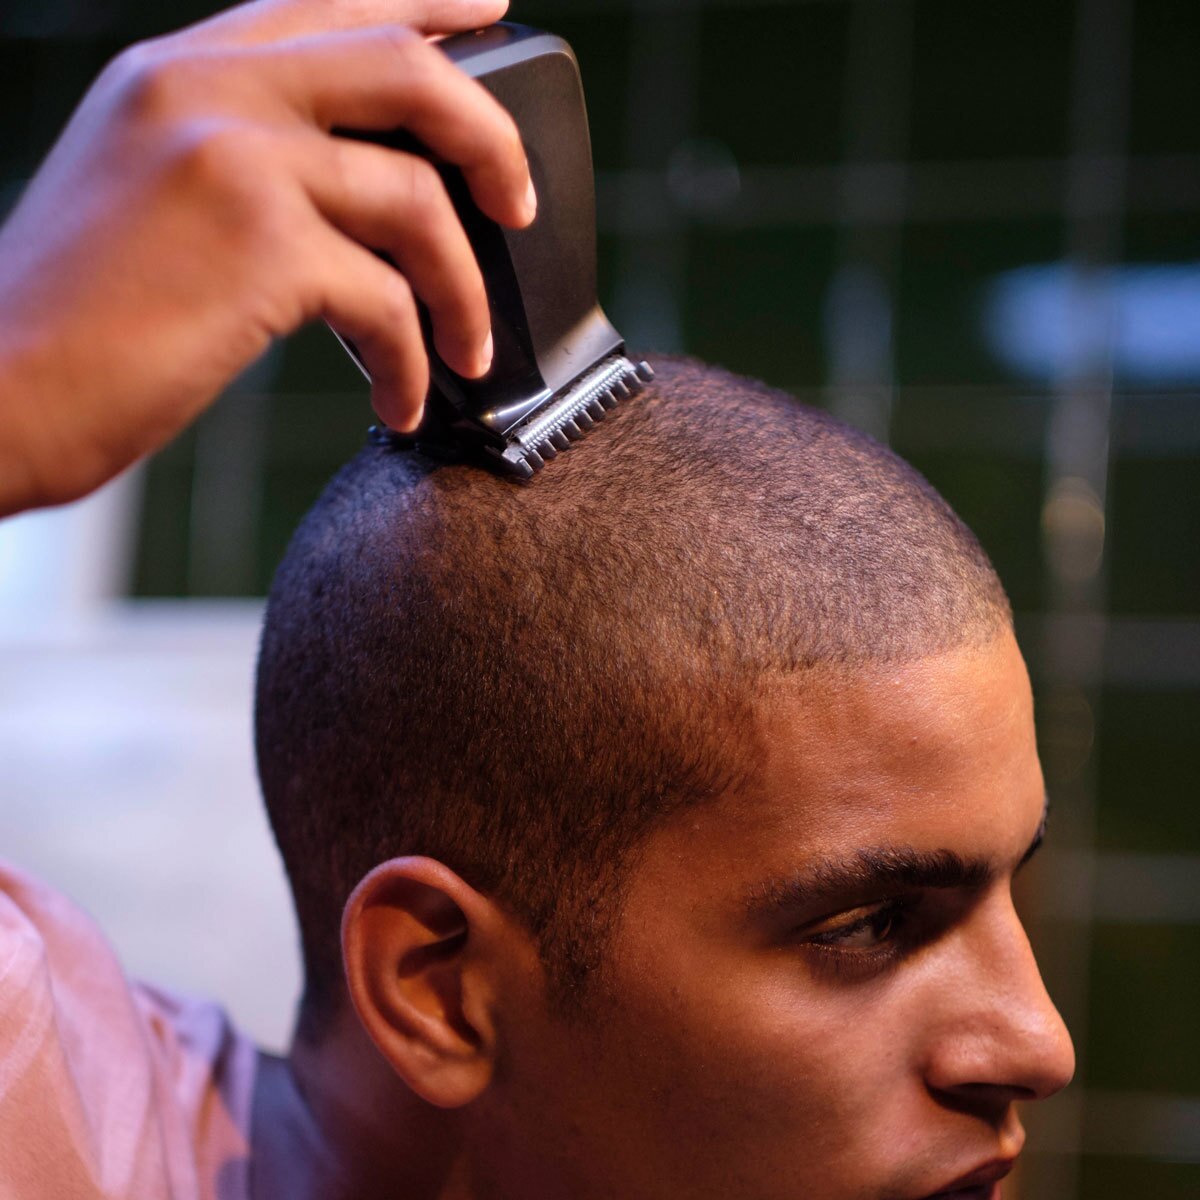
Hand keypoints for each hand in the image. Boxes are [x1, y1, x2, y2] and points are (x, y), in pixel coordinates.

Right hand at [0, 0, 534, 515]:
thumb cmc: (70, 324)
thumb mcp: (143, 196)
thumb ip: (235, 162)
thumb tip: (345, 196)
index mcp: (177, 72)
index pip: (326, 6)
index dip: (422, 4)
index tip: (487, 11)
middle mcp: (206, 91)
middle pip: (402, 67)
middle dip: (490, 138)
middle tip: (519, 209)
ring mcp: (235, 159)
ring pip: (417, 201)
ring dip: (461, 293)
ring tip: (465, 354)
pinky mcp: (260, 247)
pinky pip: (389, 300)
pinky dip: (412, 362)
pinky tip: (402, 400)